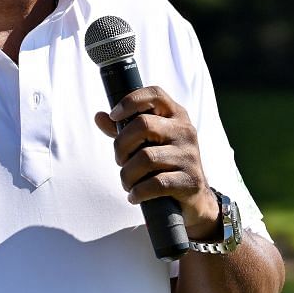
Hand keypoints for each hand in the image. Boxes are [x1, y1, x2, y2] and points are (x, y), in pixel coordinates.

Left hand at [93, 86, 219, 239]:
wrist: (194, 198)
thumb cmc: (164, 165)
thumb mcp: (148, 143)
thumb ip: (124, 130)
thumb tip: (99, 116)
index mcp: (176, 116)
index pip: (155, 94)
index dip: (130, 101)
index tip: (114, 117)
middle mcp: (185, 131)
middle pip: (143, 125)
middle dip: (121, 146)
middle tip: (120, 161)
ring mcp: (189, 155)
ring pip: (145, 158)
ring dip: (127, 175)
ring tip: (127, 183)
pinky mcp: (190, 180)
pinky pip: (155, 184)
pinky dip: (138, 192)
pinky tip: (134, 196)